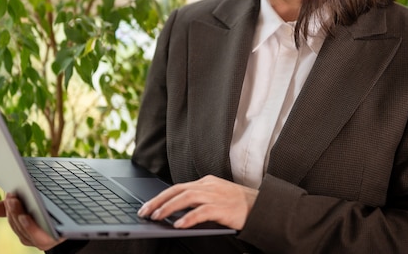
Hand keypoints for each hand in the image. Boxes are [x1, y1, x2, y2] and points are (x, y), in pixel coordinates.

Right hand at [0, 193, 64, 250]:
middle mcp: (30, 237)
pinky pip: (36, 237)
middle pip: (15, 223)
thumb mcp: (33, 205)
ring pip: (22, 229)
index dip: (3, 208)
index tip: (3, 195)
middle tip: (10, 195)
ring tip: (14, 201)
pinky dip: (28, 226)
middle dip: (11, 209)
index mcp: (24, 227)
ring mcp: (40, 240)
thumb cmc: (53, 212)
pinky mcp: (50, 242)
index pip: (11, 217)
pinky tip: (25, 216)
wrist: (80, 220)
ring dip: (16, 215)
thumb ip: (12, 207)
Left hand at [137, 175, 257, 229]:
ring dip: (168, 208)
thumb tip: (177, 212)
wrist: (263, 206)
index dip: (161, 196)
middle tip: (144, 212)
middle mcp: (209, 186)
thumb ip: (199, 201)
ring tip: (156, 217)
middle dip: (158, 201)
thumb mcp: (216, 198)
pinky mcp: (223, 208)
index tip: (147, 206)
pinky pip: (202, 211)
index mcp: (206, 182)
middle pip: (178, 190)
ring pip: (186, 198)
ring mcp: (216, 196)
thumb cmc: (239, 205)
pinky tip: (178, 224)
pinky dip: (188, 217)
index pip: (178, 187)